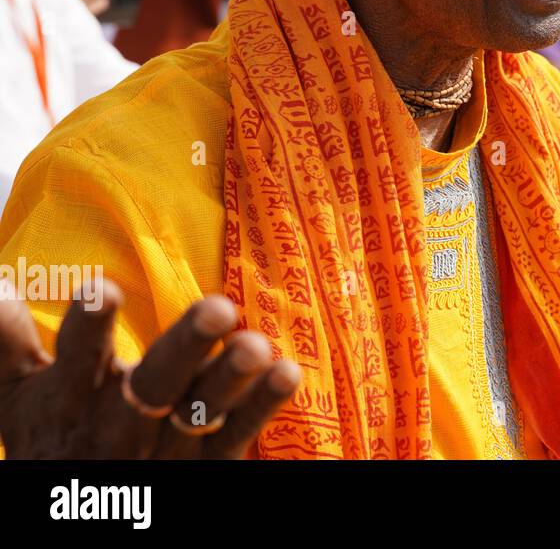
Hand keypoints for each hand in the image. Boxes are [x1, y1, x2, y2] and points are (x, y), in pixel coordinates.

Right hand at [0, 282, 299, 457]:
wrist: (82, 517)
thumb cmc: (53, 442)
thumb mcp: (16, 401)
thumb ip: (7, 345)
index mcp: (75, 397)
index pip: (78, 356)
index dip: (89, 324)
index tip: (99, 286)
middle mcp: (122, 422)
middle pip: (155, 382)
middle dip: (187, 346)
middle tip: (219, 307)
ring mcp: (168, 445)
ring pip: (202, 410)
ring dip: (230, 378)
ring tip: (256, 345)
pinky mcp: (206, 463)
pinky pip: (237, 434)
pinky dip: (263, 405)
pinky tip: (287, 372)